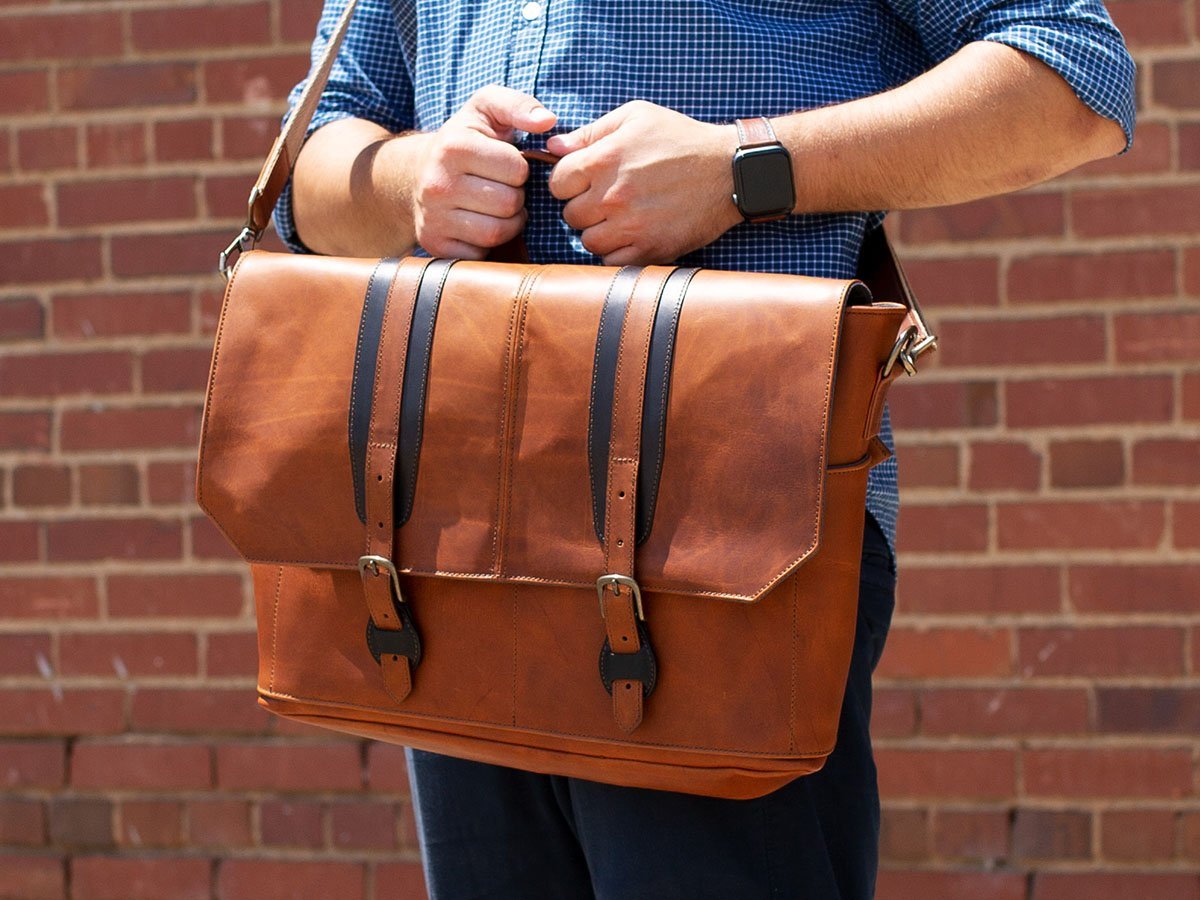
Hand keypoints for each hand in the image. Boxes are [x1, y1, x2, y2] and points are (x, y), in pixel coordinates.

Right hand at [410, 85, 555, 258]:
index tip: (507, 166)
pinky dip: (488, 245)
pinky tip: (480, 226)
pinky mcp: (434, 245)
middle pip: (509, 203)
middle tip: (503, 189)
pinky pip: (480, 255)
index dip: (520, 169)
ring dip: (507, 223)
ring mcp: (433, 218)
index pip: (516, 170)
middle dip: (515, 197)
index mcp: (453, 147)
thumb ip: (518, 105)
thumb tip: (547, 121)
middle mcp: (437, 183)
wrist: (416, 175)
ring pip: (497, 232)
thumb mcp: (485, 110)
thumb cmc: (463, 140)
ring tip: (497, 208)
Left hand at [545, 101, 741, 265]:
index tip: (584, 181)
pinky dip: (617, 252)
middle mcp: (612, 196)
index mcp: (604, 160)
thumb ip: (590, 131)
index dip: (568, 182)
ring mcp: (630, 226)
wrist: (728, 171)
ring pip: (588, 242)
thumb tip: (553, 146)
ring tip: (620, 219)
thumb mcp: (636, 117)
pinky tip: (632, 235)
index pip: (557, 183)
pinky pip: (612, 262)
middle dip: (584, 207)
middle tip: (606, 200)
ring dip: (599, 232)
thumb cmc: (681, 138)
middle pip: (570, 215)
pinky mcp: (649, 250)